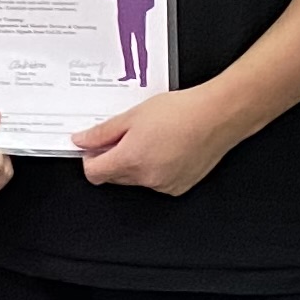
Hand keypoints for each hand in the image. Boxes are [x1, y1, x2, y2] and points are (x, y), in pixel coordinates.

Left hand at [74, 80, 241, 193]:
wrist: (217, 116)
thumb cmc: (181, 112)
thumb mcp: (133, 115)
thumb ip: (102, 132)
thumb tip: (82, 140)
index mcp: (131, 160)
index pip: (94, 173)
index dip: (90, 158)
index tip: (94, 146)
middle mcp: (147, 178)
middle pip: (114, 177)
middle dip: (113, 158)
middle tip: (125, 135)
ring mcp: (164, 185)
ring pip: (136, 180)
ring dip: (135, 164)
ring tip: (151, 138)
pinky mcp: (180, 187)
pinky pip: (157, 182)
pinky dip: (155, 169)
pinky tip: (166, 148)